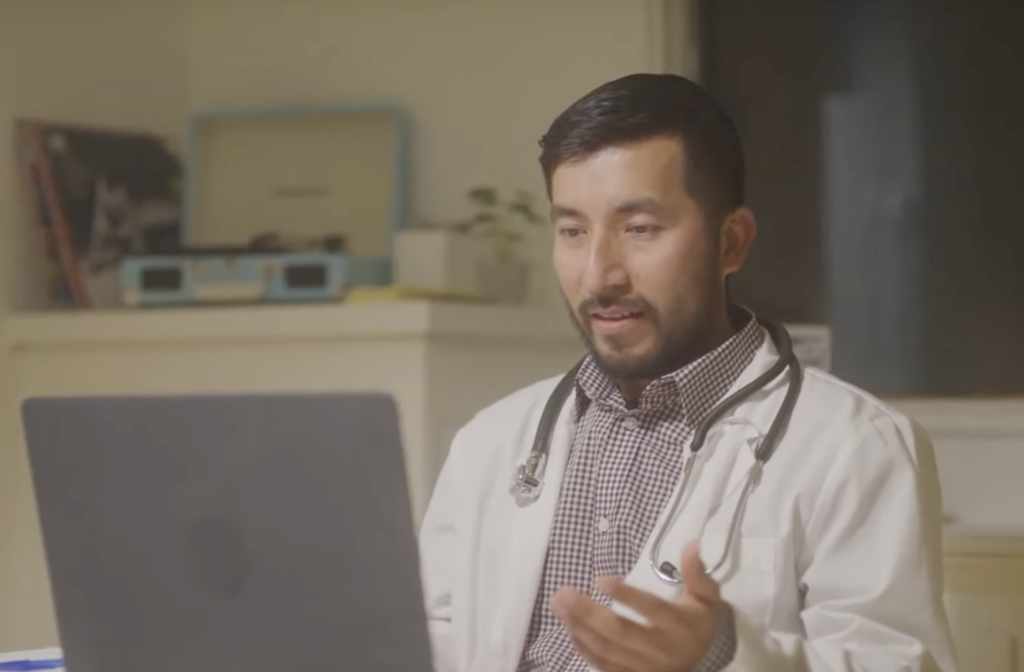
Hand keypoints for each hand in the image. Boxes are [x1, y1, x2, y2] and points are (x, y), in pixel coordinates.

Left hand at [550, 542, 722, 671]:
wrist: (700, 660)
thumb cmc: (698, 621)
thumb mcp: (707, 596)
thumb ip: (697, 573)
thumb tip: (692, 544)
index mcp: (680, 626)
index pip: (652, 610)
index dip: (627, 596)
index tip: (600, 580)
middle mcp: (661, 650)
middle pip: (621, 632)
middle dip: (589, 613)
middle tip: (563, 593)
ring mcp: (644, 667)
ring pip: (607, 650)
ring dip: (579, 627)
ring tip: (558, 605)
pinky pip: (603, 665)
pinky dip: (583, 647)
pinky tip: (569, 626)